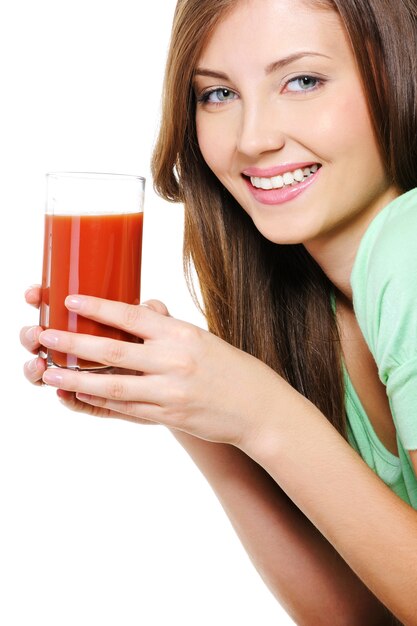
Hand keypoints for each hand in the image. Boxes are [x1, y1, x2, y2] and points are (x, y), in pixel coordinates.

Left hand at [37, 295, 285, 448]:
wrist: (258, 408)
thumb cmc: (229, 368)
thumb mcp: (201, 338)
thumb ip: (167, 328)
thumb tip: (140, 309)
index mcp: (182, 334)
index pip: (133, 315)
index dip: (98, 308)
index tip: (70, 301)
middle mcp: (174, 361)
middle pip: (114, 350)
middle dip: (74, 343)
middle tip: (44, 336)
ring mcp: (171, 391)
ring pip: (114, 385)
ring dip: (77, 379)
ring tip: (49, 373)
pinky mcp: (169, 416)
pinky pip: (127, 409)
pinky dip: (101, 402)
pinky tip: (80, 396)